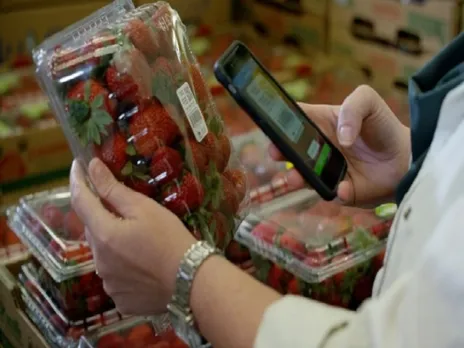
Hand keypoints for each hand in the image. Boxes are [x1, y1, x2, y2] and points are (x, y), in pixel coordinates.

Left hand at [70, 158, 195, 314]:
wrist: (191, 280)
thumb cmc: (170, 238)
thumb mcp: (144, 208)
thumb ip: (113, 189)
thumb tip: (92, 167)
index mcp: (103, 234)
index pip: (80, 201)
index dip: (77, 181)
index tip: (77, 165)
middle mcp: (99, 260)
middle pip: (92, 230)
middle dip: (101, 216)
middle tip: (121, 208)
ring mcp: (108, 282)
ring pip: (103, 254)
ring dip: (112, 242)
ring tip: (137, 240)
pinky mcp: (119, 299)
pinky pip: (114, 276)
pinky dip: (121, 265)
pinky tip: (141, 263)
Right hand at [270, 85, 410, 204]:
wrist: (408, 157)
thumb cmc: (383, 126)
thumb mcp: (369, 102)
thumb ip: (352, 108)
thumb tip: (341, 138)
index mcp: (319, 123)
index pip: (293, 119)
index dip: (278, 119)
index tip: (269, 123)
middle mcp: (317, 149)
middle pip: (290, 149)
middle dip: (279, 151)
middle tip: (275, 152)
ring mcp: (325, 171)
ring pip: (303, 176)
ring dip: (296, 178)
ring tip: (294, 178)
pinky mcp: (340, 191)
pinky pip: (332, 193)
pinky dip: (336, 192)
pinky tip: (343, 188)